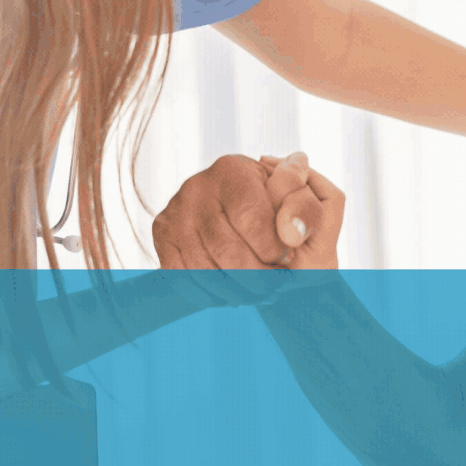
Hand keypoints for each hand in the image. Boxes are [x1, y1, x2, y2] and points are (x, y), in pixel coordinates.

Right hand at [152, 154, 346, 305]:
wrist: (229, 206)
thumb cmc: (270, 205)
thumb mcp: (294, 198)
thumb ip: (305, 208)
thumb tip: (293, 234)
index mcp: (232, 170)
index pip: (251, 218)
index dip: (273, 248)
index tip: (287, 260)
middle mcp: (196, 187)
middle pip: (227, 251)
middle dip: (258, 278)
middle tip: (276, 286)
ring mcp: (175, 212)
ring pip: (204, 271)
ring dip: (238, 293)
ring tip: (259, 294)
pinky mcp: (161, 235)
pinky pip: (183, 279)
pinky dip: (211, 295)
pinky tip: (233, 294)